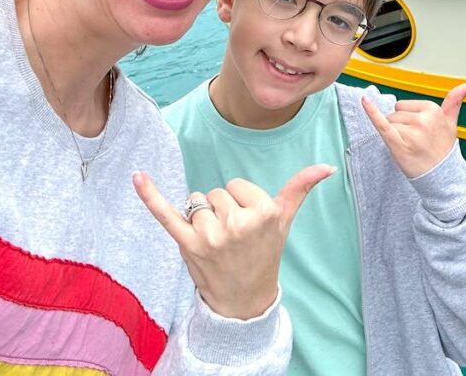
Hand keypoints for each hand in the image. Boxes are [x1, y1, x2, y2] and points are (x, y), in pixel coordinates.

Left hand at [133, 165, 334, 318]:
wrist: (244, 299)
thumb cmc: (264, 254)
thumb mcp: (284, 220)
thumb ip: (300, 188)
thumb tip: (327, 165)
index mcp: (262, 213)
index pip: (238, 185)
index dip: (242, 201)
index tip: (249, 225)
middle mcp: (237, 223)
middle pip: (217, 193)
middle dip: (222, 210)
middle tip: (233, 238)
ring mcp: (211, 235)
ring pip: (197, 202)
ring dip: (202, 218)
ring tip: (216, 243)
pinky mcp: (187, 245)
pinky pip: (166, 213)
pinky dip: (150, 195)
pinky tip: (138, 176)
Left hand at [361, 83, 465, 178]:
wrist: (442, 178)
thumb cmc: (443, 150)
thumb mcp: (451, 123)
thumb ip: (455, 102)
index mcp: (433, 110)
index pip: (404, 106)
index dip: (409, 119)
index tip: (422, 132)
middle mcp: (423, 119)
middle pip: (395, 114)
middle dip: (401, 127)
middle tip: (416, 142)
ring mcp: (411, 132)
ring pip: (388, 123)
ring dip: (395, 135)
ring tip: (410, 147)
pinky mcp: (398, 143)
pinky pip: (381, 124)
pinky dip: (371, 112)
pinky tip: (364, 101)